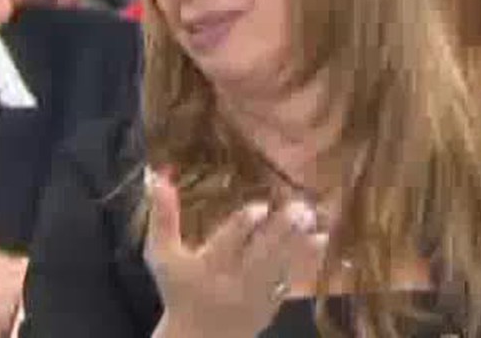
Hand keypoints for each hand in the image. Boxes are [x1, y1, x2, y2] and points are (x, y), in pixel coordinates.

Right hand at [145, 168, 325, 337]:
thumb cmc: (179, 289)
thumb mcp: (162, 255)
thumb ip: (162, 216)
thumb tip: (157, 176)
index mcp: (207, 265)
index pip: (226, 243)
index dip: (242, 225)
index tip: (261, 206)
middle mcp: (233, 280)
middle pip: (259, 254)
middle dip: (280, 232)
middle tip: (301, 209)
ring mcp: (255, 294)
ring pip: (280, 267)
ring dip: (300, 245)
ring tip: (317, 223)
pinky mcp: (270, 304)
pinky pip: (291, 281)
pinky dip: (307, 262)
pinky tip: (322, 241)